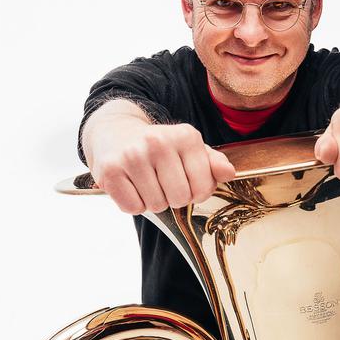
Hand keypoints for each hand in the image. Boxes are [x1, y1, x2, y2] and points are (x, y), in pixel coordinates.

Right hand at [88, 116, 236, 213]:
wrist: (114, 132)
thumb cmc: (159, 148)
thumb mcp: (189, 148)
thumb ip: (212, 162)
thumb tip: (228, 173)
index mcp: (185, 136)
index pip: (203, 188)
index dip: (196, 192)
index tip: (185, 180)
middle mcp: (158, 142)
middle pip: (180, 198)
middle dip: (173, 198)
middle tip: (162, 182)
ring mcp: (133, 155)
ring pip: (156, 205)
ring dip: (152, 201)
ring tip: (145, 182)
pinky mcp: (110, 170)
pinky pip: (132, 207)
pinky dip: (133, 204)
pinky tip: (130, 186)